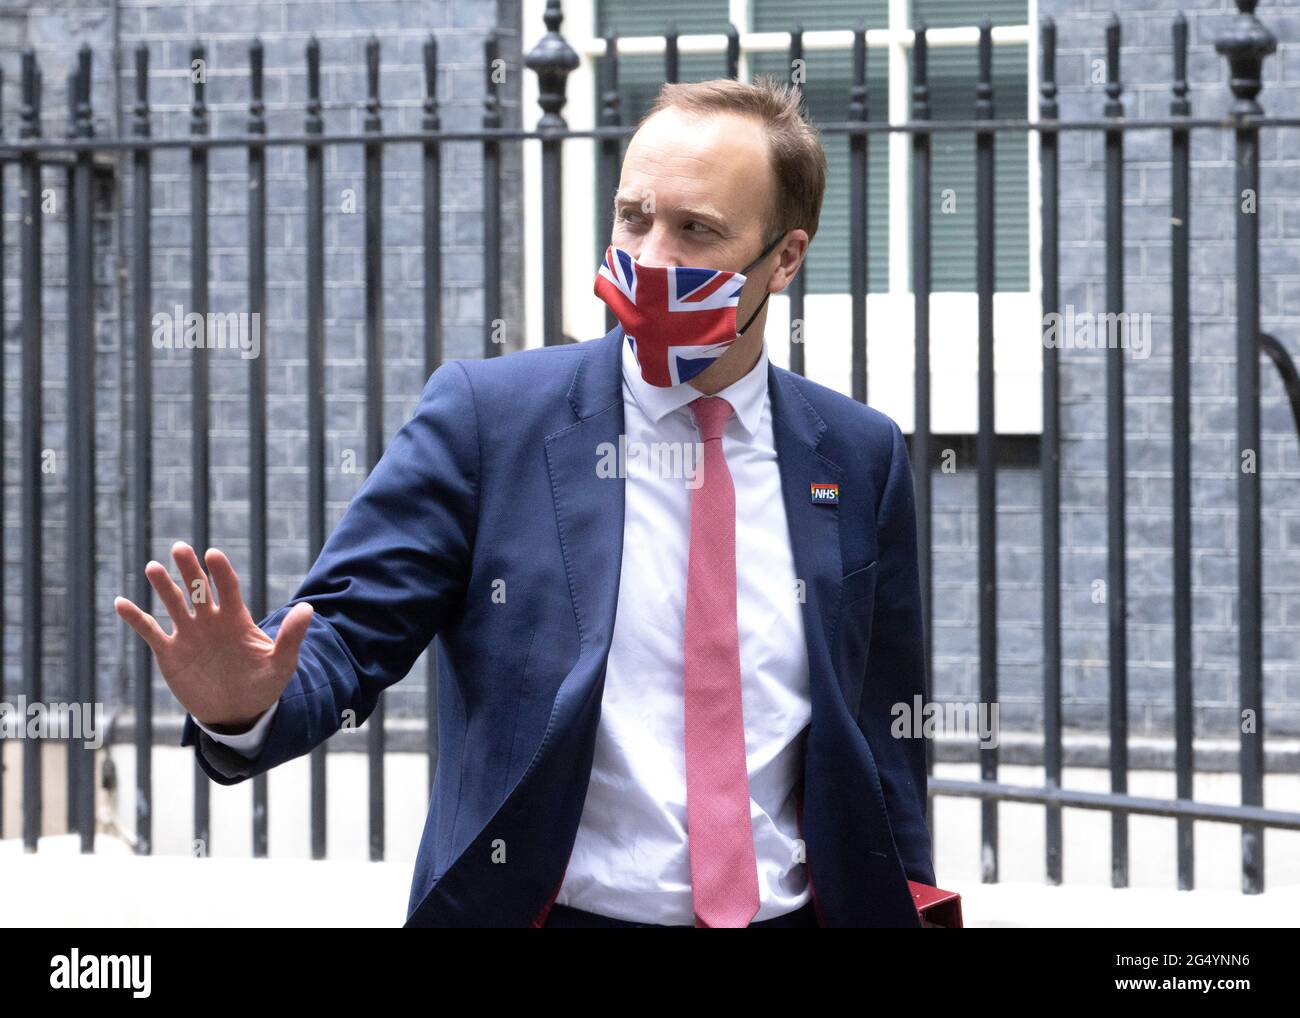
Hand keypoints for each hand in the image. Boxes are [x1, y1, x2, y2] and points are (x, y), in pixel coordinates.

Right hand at [114, 542, 312, 729]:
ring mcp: (189, 635)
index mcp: (236, 619)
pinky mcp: (170, 652)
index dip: (220, 571)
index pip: (228, 588)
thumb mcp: (282, 664)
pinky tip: (121, 603)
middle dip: (189, 569)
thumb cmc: (263, 685)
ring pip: (173, 604)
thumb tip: (308, 608)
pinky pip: (150, 631)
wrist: (238, 712)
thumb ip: (291, 637)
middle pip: (197, 589)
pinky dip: (136, 618)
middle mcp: (210, 621)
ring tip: (154, 567)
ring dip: (163, 586)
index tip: (213, 555)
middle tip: (180, 548)